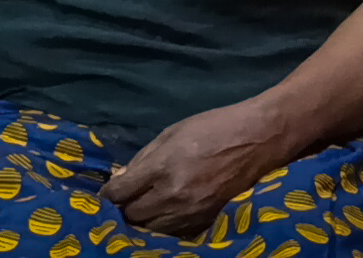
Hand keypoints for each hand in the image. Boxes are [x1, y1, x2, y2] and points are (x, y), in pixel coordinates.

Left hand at [99, 102, 290, 239]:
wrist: (256, 141)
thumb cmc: (212, 128)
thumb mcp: (171, 133)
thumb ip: (142, 158)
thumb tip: (120, 178)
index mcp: (162, 168)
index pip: (120, 193)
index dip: (107, 194)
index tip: (106, 193)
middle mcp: (173, 196)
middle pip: (132, 216)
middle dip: (122, 209)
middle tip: (123, 200)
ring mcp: (190, 213)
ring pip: (150, 230)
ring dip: (142, 220)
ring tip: (142, 207)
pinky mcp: (205, 223)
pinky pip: (173, 234)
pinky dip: (163, 226)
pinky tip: (164, 213)